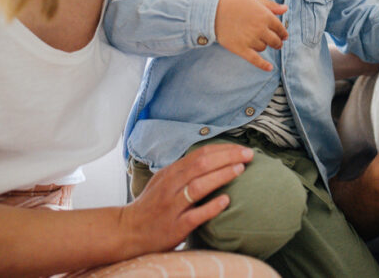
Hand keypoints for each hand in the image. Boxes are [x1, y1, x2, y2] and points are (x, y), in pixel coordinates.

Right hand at [119, 144, 253, 252]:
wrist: (130, 230)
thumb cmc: (152, 204)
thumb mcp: (165, 180)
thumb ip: (185, 169)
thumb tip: (213, 156)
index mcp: (171, 172)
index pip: (200, 154)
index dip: (223, 149)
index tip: (242, 149)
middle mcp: (171, 186)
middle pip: (201, 165)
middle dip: (227, 157)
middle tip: (248, 155)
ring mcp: (172, 206)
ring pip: (198, 186)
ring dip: (221, 176)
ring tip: (240, 170)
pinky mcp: (176, 227)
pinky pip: (195, 215)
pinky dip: (212, 207)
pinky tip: (226, 200)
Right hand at [214, 0, 286, 70]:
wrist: (213, 10)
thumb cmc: (234, 2)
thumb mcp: (254, 0)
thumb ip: (271, 6)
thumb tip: (286, 9)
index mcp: (265, 16)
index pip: (280, 28)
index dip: (283, 33)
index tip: (283, 36)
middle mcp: (260, 29)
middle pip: (275, 41)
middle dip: (277, 43)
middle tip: (276, 43)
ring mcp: (251, 40)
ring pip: (263, 48)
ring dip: (263, 46)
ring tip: (256, 41)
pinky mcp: (241, 49)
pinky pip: (255, 60)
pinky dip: (263, 65)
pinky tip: (270, 68)